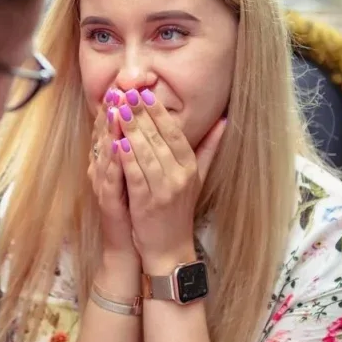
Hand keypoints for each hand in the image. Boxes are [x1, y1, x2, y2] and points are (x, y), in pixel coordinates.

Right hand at [90, 96, 138, 261]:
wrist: (143, 244)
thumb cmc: (146, 206)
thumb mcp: (149, 173)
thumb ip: (154, 148)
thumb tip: (165, 121)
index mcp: (116, 160)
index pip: (113, 127)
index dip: (117, 105)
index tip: (125, 83)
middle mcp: (107, 169)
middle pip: (105, 134)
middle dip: (112, 110)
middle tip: (116, 87)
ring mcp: (105, 185)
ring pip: (104, 153)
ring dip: (108, 130)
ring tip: (113, 107)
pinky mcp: (108, 201)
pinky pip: (110, 178)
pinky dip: (114, 162)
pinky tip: (118, 145)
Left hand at [112, 94, 226, 272]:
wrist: (169, 250)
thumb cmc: (179, 210)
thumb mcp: (197, 177)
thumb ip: (208, 147)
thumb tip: (224, 119)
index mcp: (190, 166)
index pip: (175, 132)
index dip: (159, 111)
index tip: (146, 91)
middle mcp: (179, 176)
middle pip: (158, 138)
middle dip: (141, 113)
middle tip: (126, 92)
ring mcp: (163, 190)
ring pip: (146, 153)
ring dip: (131, 130)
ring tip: (118, 109)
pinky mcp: (146, 204)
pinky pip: (135, 175)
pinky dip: (126, 158)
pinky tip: (117, 141)